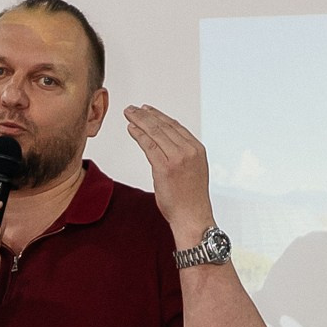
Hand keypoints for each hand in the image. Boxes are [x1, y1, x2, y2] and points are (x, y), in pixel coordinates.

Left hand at [124, 106, 214, 247]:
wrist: (193, 217)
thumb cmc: (190, 199)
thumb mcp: (192, 171)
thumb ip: (182, 155)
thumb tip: (166, 146)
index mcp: (197, 149)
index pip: (176, 126)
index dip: (160, 116)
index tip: (148, 109)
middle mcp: (189, 150)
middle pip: (164, 126)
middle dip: (146, 115)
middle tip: (133, 108)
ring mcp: (178, 158)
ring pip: (155, 132)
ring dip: (140, 121)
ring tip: (129, 114)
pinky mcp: (165, 167)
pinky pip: (149, 145)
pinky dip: (138, 135)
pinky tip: (131, 129)